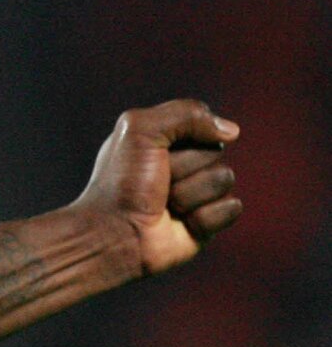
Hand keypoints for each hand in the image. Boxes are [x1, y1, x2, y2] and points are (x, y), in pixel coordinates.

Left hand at [72, 99, 241, 275]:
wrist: (113, 232)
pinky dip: (205, 216)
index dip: (183, 138)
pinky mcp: (208, 222)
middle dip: (184, 167)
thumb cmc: (121, 181)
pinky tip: (181, 223)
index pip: (204, 126)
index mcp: (167, 140)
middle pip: (215, 153)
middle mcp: (184, 165)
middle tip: (156, 183)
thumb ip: (186, 113)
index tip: (154, 151)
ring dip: (189, 194)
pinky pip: (231, 208)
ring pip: (223, 180)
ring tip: (163, 205)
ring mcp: (197, 194)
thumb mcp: (140, 129)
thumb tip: (232, 132)